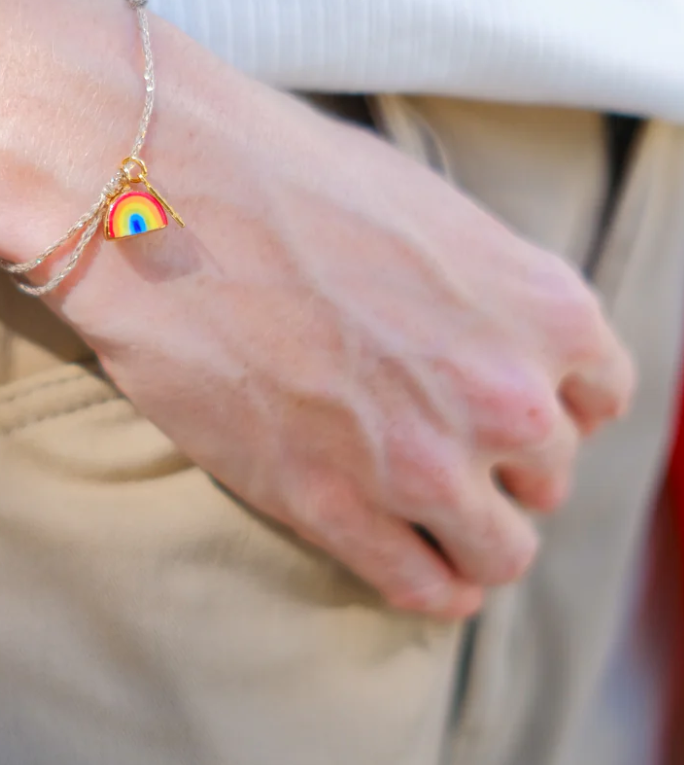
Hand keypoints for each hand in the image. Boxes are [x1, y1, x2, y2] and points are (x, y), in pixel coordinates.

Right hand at [57, 24, 633, 619]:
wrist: (164, 195)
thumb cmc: (286, 176)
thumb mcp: (429, 211)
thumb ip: (486, 291)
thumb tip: (490, 335)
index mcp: (544, 307)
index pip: (600, 398)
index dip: (552, 402)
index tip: (506, 405)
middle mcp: (505, 395)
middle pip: (548, 475)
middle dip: (503, 463)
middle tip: (443, 441)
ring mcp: (423, 463)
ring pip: (502, 552)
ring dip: (475, 538)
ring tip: (435, 520)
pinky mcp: (335, 508)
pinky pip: (423, 589)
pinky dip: (430, 587)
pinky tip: (413, 566)